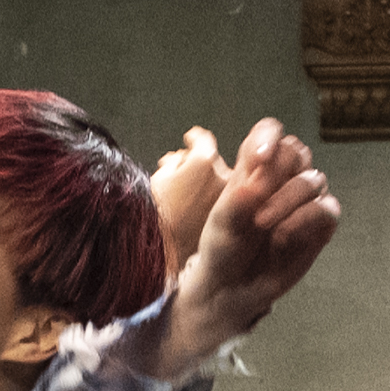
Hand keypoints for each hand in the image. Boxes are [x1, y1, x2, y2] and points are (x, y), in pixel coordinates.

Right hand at [146, 127, 226, 260]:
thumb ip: (174, 161)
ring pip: (220, 180)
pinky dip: (213, 199)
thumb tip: (182, 156)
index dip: (193, 138)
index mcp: (203, 161)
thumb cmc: (158, 215)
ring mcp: (230, 197)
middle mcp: (223, 175)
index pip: (202, 139)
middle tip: (182, 172)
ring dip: (207, 181)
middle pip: (213, 160)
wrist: (167, 251)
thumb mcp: (159, 179)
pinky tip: (197, 208)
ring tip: (187, 194)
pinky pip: (224, 199)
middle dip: (198, 163)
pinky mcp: (231, 216)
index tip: (190, 139)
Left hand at [178, 120, 342, 337]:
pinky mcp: (320, 226)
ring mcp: (303, 202)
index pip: (270, 132)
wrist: (232, 288)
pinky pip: (327, 209)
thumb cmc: (224, 249)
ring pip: (313, 179)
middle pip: (297, 152)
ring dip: (288, 199)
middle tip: (255, 200)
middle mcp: (282, 179)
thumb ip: (238, 200)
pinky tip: (283, 237)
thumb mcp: (221, 223)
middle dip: (278, 172)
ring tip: (262, 224)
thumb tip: (256, 184)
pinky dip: (306, 219)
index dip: (270, 136)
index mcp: (255, 168)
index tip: (261, 157)